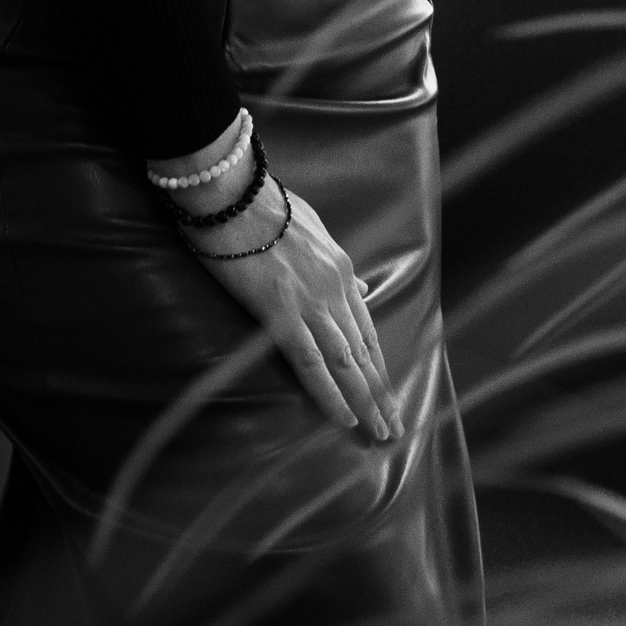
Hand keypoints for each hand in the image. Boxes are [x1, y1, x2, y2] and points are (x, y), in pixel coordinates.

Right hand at [190, 176, 397, 441]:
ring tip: (380, 433)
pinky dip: (331, 394)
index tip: (387, 390)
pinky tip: (344, 417)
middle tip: (394, 426)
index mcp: (341, 268)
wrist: (231, 193)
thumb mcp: (311, 225)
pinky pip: (311, 363)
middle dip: (382, 392)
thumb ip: (335, 261)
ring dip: (367, 402)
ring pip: (348, 364)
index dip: (377, 363)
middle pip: (364, 351)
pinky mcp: (281, 313)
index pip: (365, 327)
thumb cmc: (261, 203)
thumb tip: (361, 286)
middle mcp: (335, 289)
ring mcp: (312, 303)